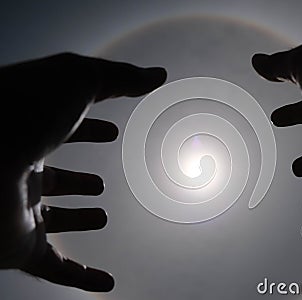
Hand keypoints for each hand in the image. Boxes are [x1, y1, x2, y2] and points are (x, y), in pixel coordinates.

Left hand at [0, 53, 165, 290]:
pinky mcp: (20, 247)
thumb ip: (119, 77)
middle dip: (78, 181)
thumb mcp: (79, 80)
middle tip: (100, 184)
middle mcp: (20, 171)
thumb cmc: (26, 112)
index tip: (111, 133)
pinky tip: (106, 280)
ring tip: (102, 217)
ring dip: (76, 221)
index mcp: (31, 131)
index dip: (90, 130)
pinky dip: (81, 278)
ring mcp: (19, 210)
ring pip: (52, 220)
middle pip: (54, 178)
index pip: (65, 131)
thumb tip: (157, 74)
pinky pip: (55, 268)